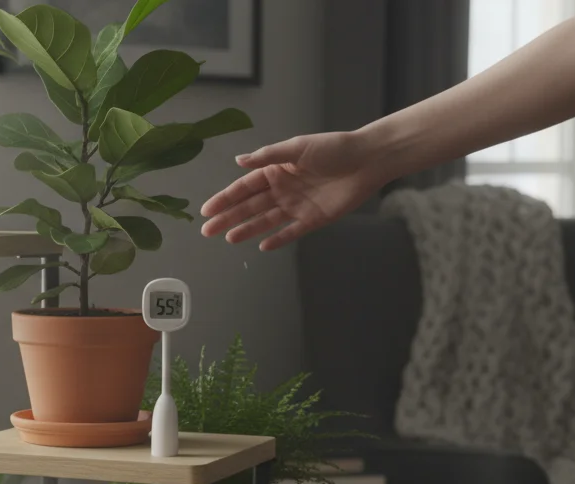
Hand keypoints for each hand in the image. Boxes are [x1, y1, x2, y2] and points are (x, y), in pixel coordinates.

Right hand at [199, 131, 386, 250]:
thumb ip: (267, 156)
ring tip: (229, 238)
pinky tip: (262, 246)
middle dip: (228, 217)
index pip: (244, 187)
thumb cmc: (333, 149)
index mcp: (276, 170)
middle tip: (208, 230)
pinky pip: (291, 231)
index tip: (207, 210)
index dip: (224, 198)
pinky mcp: (313, 219)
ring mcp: (297, 205)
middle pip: (250, 207)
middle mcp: (283, 189)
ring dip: (247, 229)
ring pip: (266, 220)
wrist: (367, 160)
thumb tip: (239, 161)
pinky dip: (278, 239)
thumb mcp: (297, 148)